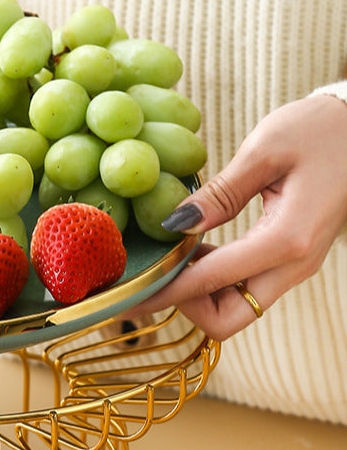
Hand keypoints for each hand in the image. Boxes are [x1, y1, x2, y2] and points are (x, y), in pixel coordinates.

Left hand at [129, 94, 346, 338]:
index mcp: (287, 239)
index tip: (128, 294)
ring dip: (199, 293)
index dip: (163, 292)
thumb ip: (218, 195)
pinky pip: (246, 288)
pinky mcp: (291, 260)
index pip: (210, 283)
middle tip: (158, 271)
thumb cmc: (321, 129)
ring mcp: (295, 267)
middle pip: (228, 320)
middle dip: (185, 304)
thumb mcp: (264, 151)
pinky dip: (215, 280)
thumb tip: (174, 226)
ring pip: (237, 309)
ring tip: (174, 255)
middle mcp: (293, 265)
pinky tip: (197, 249)